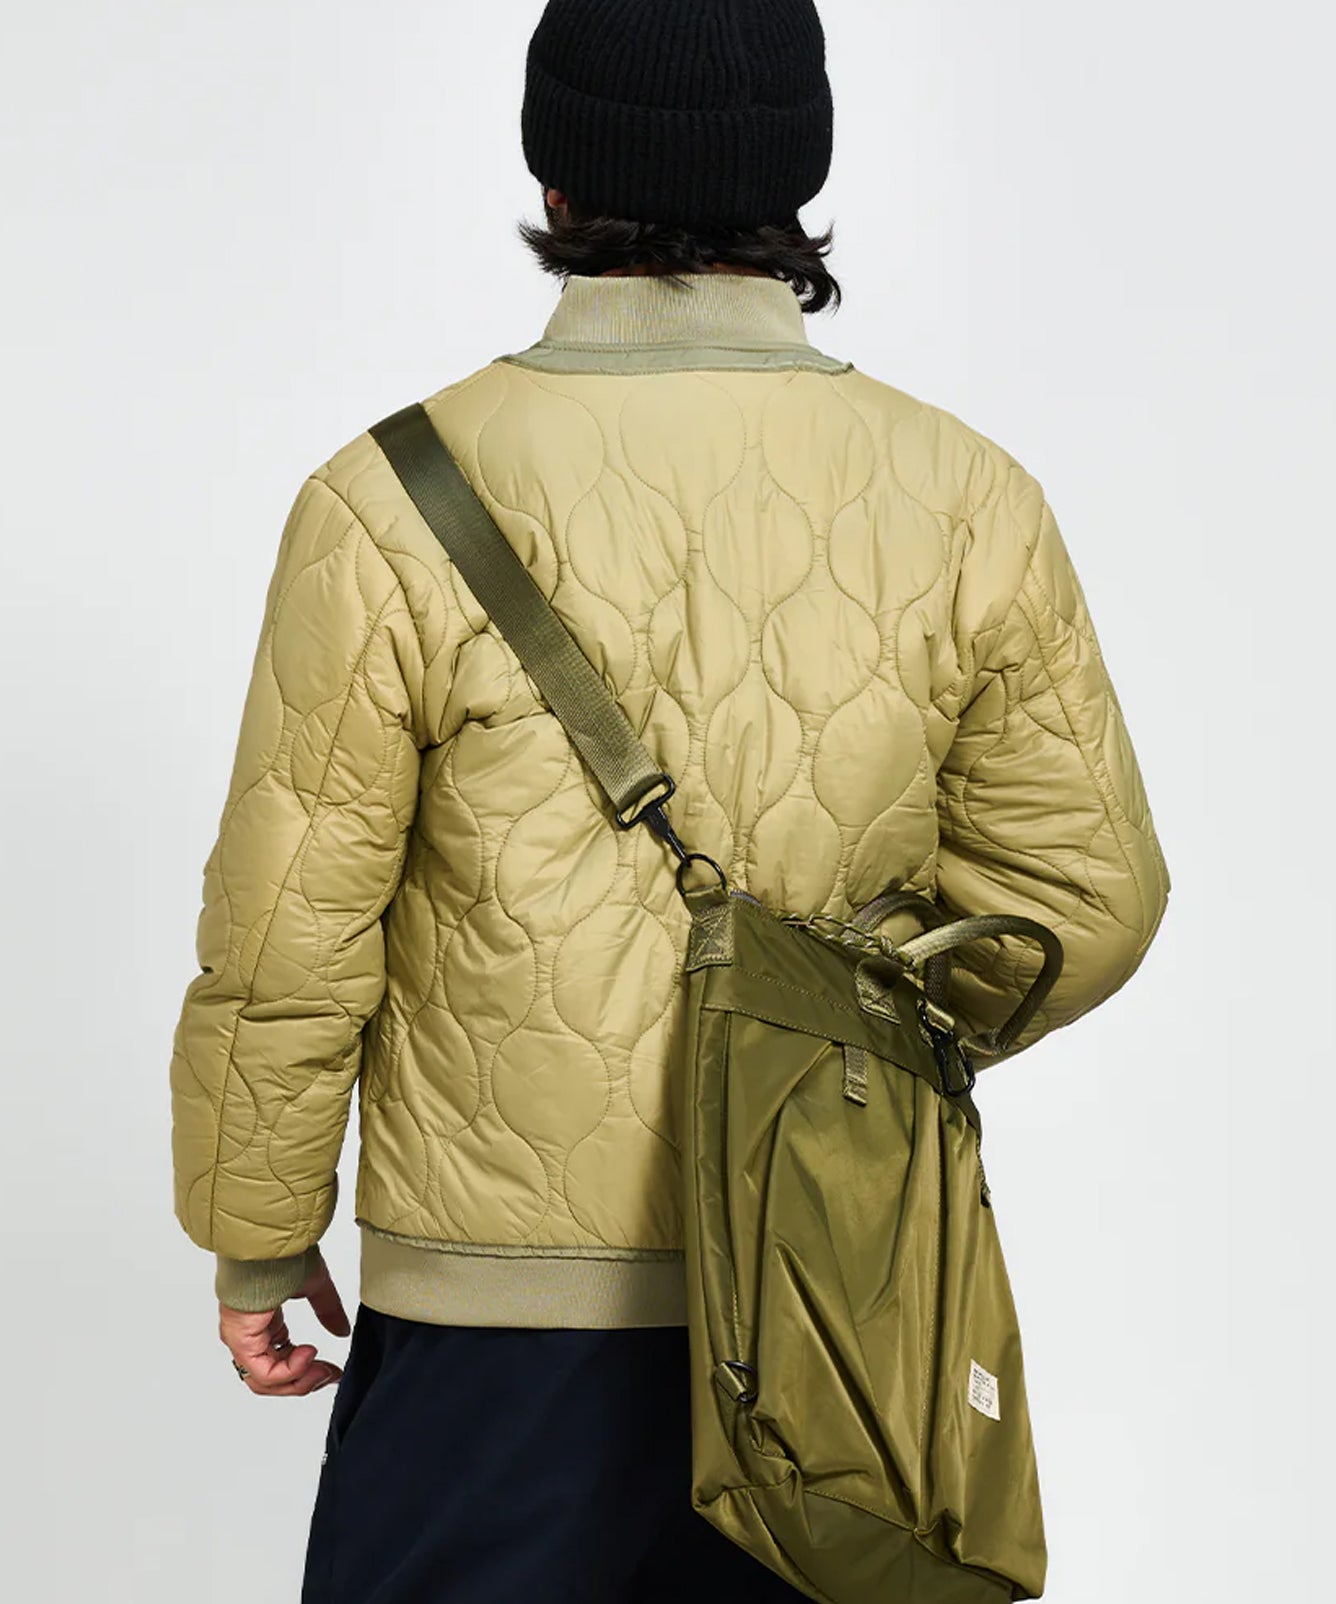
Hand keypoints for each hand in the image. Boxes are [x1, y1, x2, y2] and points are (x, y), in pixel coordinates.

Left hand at [219, 1248, 351, 1396]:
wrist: (268, 1242)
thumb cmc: (283, 1253)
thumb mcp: (315, 1286)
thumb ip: (328, 1311)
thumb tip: (341, 1330)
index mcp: (263, 1321)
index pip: (281, 1360)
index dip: (308, 1371)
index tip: (333, 1370)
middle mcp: (248, 1334)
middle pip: (272, 1378)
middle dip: (305, 1382)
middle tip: (329, 1375)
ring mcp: (242, 1339)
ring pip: (264, 1381)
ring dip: (297, 1382)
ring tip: (320, 1370)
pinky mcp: (241, 1340)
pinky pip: (263, 1372)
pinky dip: (289, 1371)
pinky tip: (308, 1355)